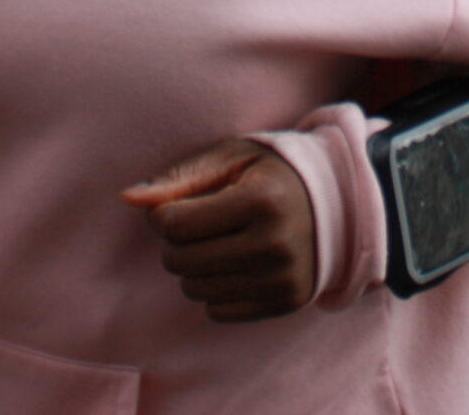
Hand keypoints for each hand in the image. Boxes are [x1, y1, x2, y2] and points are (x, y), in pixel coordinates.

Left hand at [121, 141, 316, 321]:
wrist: (340, 202)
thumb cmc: (274, 174)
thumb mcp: (233, 158)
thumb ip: (179, 176)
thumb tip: (128, 198)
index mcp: (261, 200)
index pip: (175, 224)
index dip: (163, 215)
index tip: (178, 205)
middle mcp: (274, 244)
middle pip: (180, 260)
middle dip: (175, 242)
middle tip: (197, 225)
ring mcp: (282, 278)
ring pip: (193, 289)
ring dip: (193, 267)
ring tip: (218, 242)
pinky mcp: (285, 303)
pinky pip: (217, 310)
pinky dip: (215, 289)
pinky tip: (236, 264)